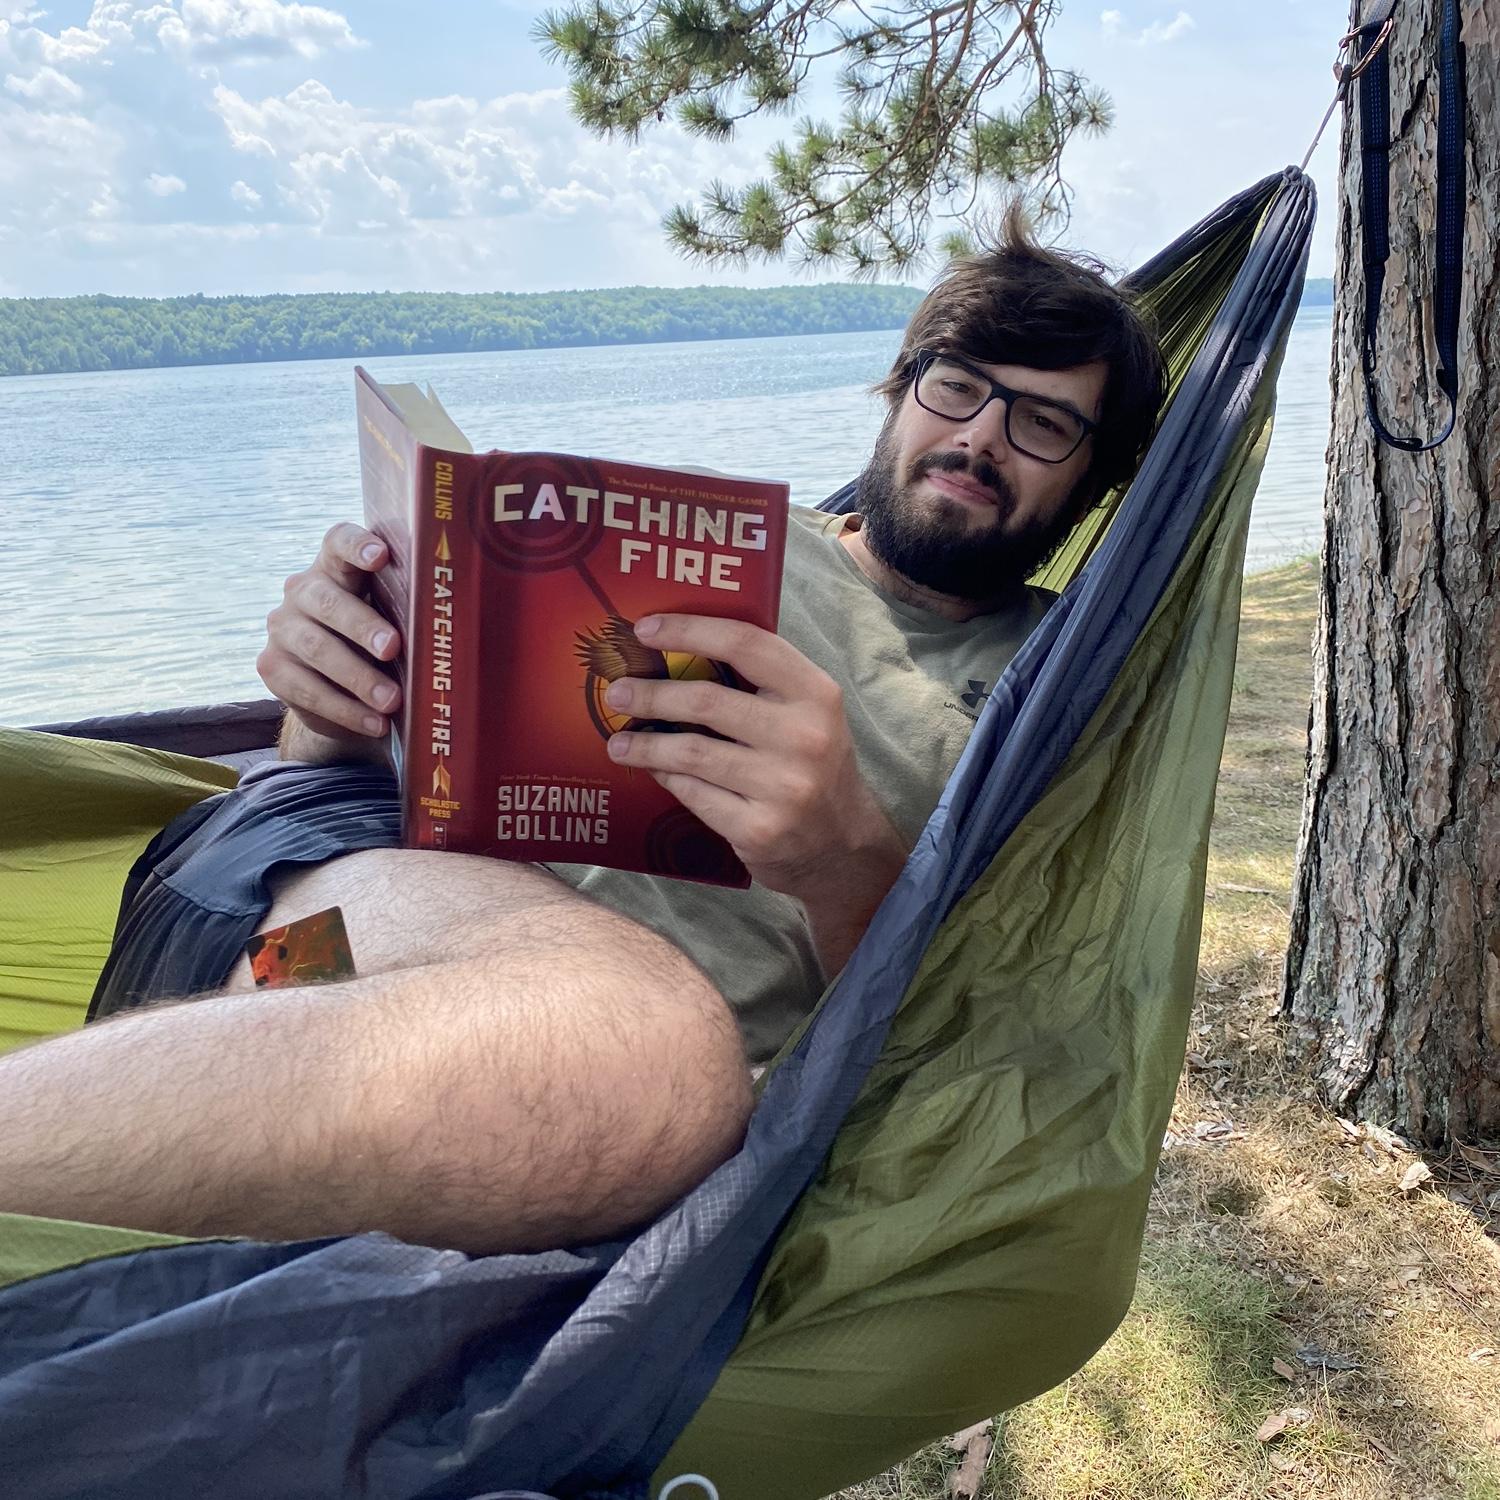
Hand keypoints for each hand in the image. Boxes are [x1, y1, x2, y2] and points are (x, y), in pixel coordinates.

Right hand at [258, 523, 402, 747]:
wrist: (341, 691)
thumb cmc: (378, 642)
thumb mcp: (392, 619)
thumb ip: (408, 610)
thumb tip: (460, 624)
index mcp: (335, 567)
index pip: (338, 541)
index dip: (357, 545)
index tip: (381, 555)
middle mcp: (302, 591)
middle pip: (328, 602)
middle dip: (363, 626)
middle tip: (393, 648)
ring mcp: (282, 629)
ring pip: (315, 649)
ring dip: (358, 678)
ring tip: (392, 701)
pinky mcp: (272, 668)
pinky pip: (308, 690)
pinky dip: (346, 710)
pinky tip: (375, 723)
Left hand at [603, 614, 908, 973]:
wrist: (841, 846)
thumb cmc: (813, 766)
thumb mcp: (808, 714)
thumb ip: (763, 683)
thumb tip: (678, 650)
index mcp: (816, 694)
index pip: (747, 644)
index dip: (690, 630)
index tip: (646, 629)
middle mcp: (805, 737)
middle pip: (707, 700)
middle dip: (651, 694)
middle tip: (618, 693)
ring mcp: (784, 787)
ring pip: (692, 752)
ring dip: (645, 743)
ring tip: (619, 741)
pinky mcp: (760, 829)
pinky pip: (694, 793)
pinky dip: (667, 777)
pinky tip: (654, 770)